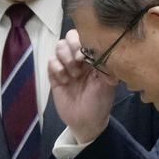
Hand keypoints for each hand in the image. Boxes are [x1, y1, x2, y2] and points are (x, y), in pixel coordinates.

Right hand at [48, 29, 117, 143]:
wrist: (87, 122)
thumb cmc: (100, 102)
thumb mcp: (108, 83)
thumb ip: (105, 64)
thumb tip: (101, 49)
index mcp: (93, 57)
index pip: (86, 36)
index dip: (84, 41)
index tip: (86, 56)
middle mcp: (79, 58)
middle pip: (69, 36)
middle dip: (72, 47)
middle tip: (78, 63)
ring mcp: (66, 66)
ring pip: (59, 47)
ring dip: (65, 59)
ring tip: (74, 75)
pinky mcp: (55, 76)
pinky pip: (51, 62)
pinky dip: (57, 69)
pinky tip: (65, 81)